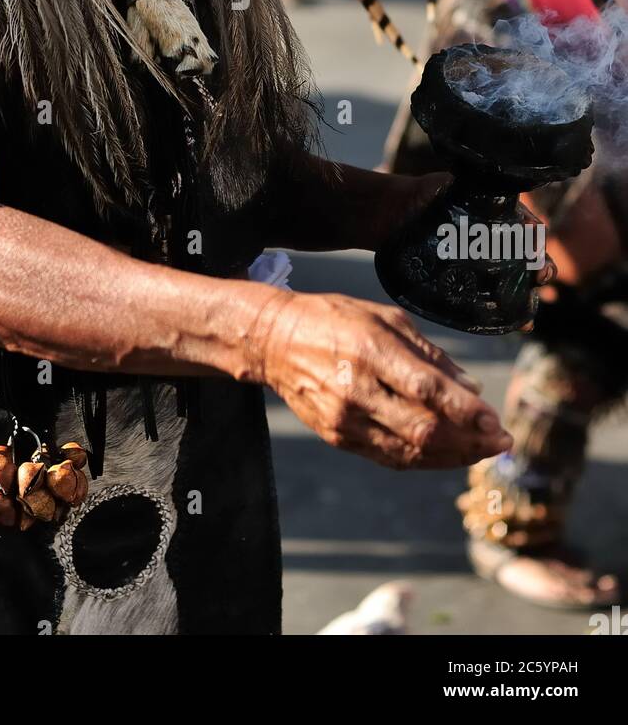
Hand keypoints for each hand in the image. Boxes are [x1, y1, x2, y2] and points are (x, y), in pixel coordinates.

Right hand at [253, 290, 511, 470]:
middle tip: (501, 442)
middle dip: (470, 441)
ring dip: (453, 457)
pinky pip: (389, 457)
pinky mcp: (338, 438)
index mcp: (370, 350)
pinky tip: (448, 455)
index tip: (496, 421)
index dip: (466, 411)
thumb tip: (471, 387)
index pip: (427, 390)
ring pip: (409, 451)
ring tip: (482, 451)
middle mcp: (356, 389)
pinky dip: (424, 460)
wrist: (275, 341)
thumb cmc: (335, 319)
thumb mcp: (384, 317)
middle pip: (423, 430)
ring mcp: (345, 419)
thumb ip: (429, 353)